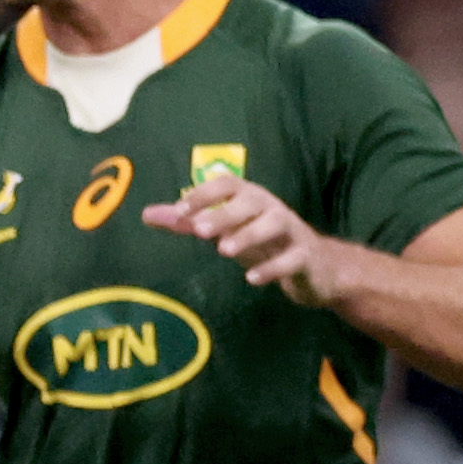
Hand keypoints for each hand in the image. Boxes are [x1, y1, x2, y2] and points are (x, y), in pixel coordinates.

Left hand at [147, 171, 352, 309]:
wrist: (316, 267)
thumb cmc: (261, 242)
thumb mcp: (225, 230)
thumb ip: (189, 222)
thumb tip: (147, 214)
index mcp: (249, 198)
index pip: (228, 184)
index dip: (204, 194)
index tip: (179, 211)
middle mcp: (271, 208)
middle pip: (251, 201)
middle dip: (225, 214)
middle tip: (198, 230)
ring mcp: (291, 231)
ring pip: (275, 224)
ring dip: (249, 235)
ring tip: (224, 250)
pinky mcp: (305, 257)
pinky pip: (293, 259)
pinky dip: (274, 268)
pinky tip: (252, 279)